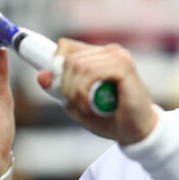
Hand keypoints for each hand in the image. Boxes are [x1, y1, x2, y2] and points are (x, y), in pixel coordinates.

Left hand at [37, 38, 157, 144]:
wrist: (137, 132)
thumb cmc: (111, 118)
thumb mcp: (77, 104)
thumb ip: (60, 90)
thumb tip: (41, 76)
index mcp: (98, 56)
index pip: (65, 47)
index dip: (56, 65)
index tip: (59, 88)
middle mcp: (108, 52)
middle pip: (69, 58)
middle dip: (64, 85)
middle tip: (74, 104)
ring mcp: (117, 57)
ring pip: (78, 65)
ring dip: (74, 92)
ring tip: (84, 108)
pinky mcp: (124, 66)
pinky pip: (92, 73)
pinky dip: (84, 92)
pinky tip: (89, 105)